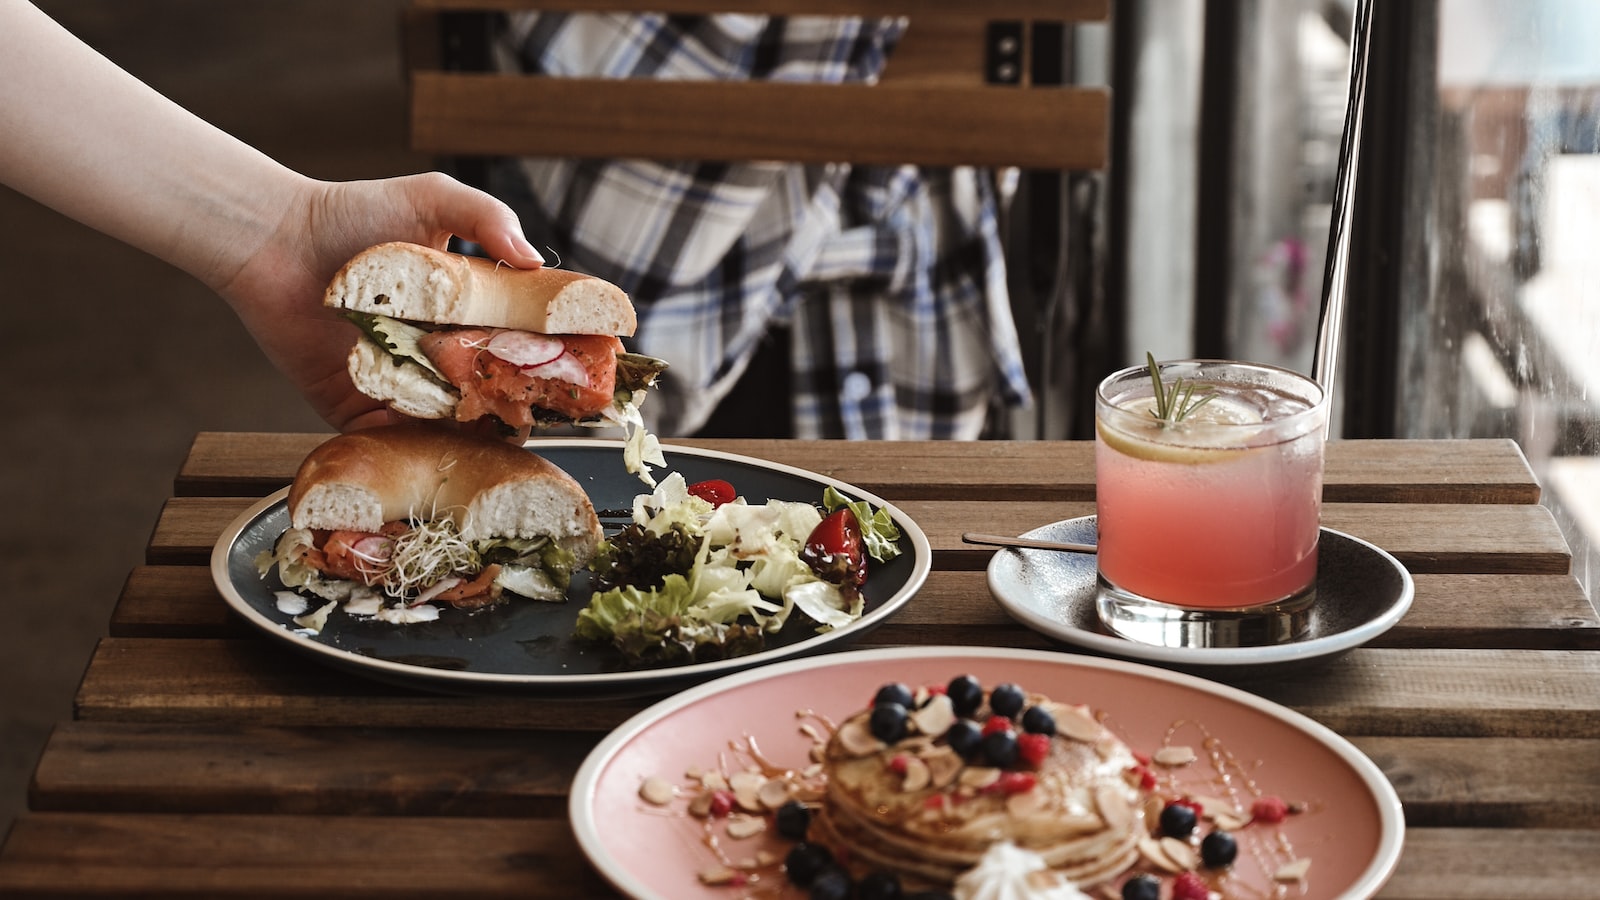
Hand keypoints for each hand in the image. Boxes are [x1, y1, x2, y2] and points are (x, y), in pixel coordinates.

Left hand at [211, 172, 543, 431]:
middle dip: (510, 403)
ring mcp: (394, 382)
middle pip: (484, 389)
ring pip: (441, 422)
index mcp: (460, 310)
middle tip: (533, 409)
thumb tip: (534, 260)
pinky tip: (434, 446)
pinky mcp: (352, 406)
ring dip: (467, 432)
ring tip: (491, 437)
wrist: (275, 240)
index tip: (574, 371)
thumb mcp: (432, 198)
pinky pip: (387, 439)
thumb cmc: (351, 212)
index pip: (514, 341)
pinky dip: (410, 448)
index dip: (545, 357)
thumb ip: (489, 217)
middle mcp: (432, 351)